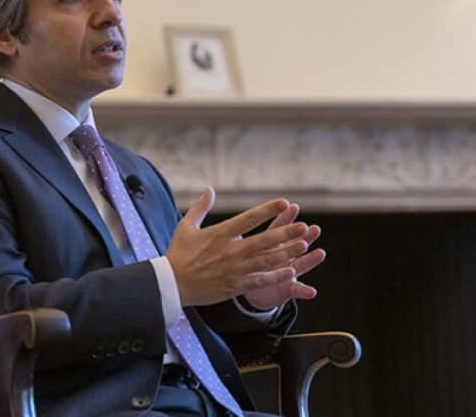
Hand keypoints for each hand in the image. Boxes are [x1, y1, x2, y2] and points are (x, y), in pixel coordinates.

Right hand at [166, 187, 310, 306]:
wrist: (171, 284)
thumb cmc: (178, 254)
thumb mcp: (186, 227)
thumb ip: (200, 208)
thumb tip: (210, 190)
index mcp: (220, 234)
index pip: (249, 218)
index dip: (268, 210)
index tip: (285, 202)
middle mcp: (230, 250)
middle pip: (264, 240)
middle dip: (286, 233)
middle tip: (304, 226)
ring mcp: (234, 269)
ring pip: (266, 260)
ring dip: (286, 252)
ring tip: (303, 245)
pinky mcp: (235, 286)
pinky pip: (260, 281)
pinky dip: (275, 276)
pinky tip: (291, 271)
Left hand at [241, 203, 324, 310]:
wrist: (252, 291)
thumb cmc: (243, 266)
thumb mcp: (239, 247)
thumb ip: (233, 226)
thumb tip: (213, 196)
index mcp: (267, 245)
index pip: (276, 229)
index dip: (284, 218)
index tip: (293, 207)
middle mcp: (280, 256)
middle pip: (292, 244)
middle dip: (303, 236)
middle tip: (314, 229)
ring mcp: (285, 272)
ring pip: (299, 265)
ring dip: (309, 260)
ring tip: (320, 254)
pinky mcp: (286, 289)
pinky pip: (295, 290)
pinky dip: (303, 291)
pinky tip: (311, 291)